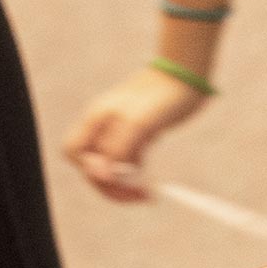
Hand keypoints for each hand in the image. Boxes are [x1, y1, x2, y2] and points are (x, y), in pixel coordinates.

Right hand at [64, 65, 210, 201]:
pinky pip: (128, 158)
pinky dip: (135, 170)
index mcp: (97, 118)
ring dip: (123, 181)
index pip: (76, 152)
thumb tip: (101, 176)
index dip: (91, 170)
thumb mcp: (139, 123)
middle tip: (138, 195)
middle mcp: (104, 123)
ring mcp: (120, 127)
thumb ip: (117, 149)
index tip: (118, 180)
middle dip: (110, 184)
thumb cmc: (165, 94)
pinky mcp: (139, 130)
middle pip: (93, 164)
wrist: (191, 72)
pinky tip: (150, 174)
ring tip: (146, 190)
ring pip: (110, 164)